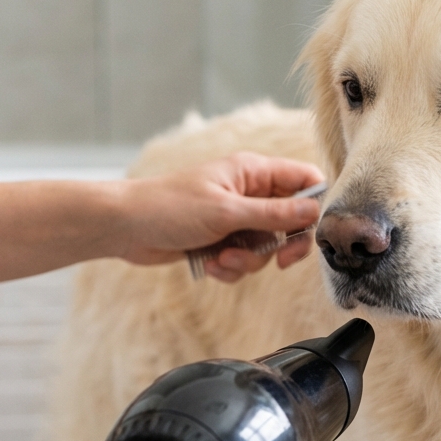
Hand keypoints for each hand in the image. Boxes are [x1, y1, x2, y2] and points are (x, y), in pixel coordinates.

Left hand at [117, 152, 323, 282]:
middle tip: (280, 261)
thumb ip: (273, 214)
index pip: (304, 179)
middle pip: (292, 220)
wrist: (125, 228)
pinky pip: (245, 260)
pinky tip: (210, 264)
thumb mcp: (227, 212)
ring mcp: (236, 218)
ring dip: (249, 261)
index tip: (311, 230)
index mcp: (253, 172)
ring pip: (267, 246)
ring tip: (222, 260)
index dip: (315, 204)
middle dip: (283, 245)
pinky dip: (231, 267)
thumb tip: (313, 212)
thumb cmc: (169, 207)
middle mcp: (249, 193)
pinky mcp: (223, 240)